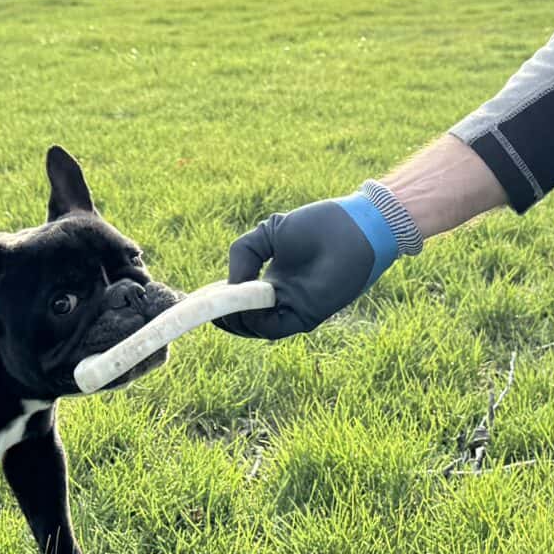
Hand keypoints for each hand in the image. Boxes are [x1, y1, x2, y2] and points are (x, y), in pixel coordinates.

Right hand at [220, 186, 415, 337]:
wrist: (354, 227)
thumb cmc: (318, 224)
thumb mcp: (269, 233)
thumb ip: (243, 254)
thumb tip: (228, 286)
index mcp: (272, 280)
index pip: (239, 300)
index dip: (218, 301)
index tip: (199, 296)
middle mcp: (280, 298)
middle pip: (243, 320)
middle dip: (221, 316)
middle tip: (203, 307)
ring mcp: (293, 308)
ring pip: (255, 328)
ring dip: (234, 321)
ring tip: (219, 306)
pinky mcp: (307, 316)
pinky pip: (274, 329)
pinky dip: (254, 323)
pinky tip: (243, 306)